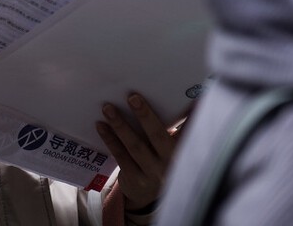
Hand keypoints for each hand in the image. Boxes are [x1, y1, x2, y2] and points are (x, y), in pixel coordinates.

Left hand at [96, 92, 179, 211]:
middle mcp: (169, 163)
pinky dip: (110, 139)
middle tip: (132, 97)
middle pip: (157, 136)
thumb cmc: (160, 160)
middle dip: (145, 115)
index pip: (187, 131)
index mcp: (181, 150)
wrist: (149, 196)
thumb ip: (180, 128)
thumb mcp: (173, 147)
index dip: (188, 117)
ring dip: (120, 125)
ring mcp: (152, 173)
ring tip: (108, 108)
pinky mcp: (134, 179)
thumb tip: (191, 101)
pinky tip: (101, 126)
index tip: (188, 98)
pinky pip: (120, 155)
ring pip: (135, 146)